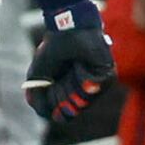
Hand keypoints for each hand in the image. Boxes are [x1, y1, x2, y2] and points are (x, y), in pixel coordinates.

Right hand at [25, 2, 117, 124]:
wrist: (67, 30)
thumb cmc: (53, 50)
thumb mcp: (38, 77)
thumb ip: (37, 99)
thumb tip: (47, 115)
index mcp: (67, 91)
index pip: (63, 113)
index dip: (54, 106)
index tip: (49, 91)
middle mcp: (83, 90)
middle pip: (73, 110)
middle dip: (61, 96)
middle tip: (59, 78)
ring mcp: (96, 83)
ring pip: (84, 102)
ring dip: (71, 87)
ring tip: (71, 68)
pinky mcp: (107, 75)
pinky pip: (95, 88)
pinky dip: (82, 79)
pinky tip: (79, 66)